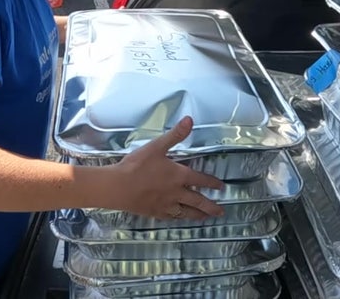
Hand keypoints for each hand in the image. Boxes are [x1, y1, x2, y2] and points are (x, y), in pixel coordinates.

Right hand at [110, 116, 224, 220]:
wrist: (118, 187)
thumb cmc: (137, 166)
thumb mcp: (157, 146)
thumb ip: (175, 134)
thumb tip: (189, 120)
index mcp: (179, 175)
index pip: (201, 179)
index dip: (212, 183)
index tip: (221, 187)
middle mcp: (176, 192)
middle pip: (198, 201)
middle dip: (210, 206)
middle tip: (219, 211)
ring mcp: (166, 204)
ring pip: (187, 212)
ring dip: (198, 215)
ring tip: (205, 218)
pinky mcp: (155, 212)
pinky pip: (172, 217)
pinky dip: (179, 218)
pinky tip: (179, 218)